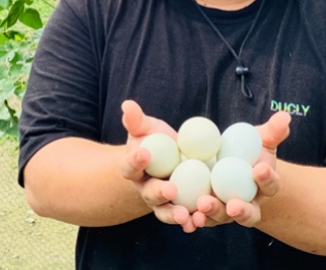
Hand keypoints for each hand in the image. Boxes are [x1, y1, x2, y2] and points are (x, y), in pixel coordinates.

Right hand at [119, 100, 201, 232]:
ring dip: (175, 214)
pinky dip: (191, 221)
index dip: (135, 160)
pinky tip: (198, 221)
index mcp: (133, 168)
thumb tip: (127, 104)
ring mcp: (161, 202)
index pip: (130, 165)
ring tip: (185, 216)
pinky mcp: (179, 207)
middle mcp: (145, 188)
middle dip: (159, 192)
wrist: (166, 160)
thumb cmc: (153, 141)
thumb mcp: (145, 128)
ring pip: (165, 211)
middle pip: (149, 193)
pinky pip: (184, 217)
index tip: (144, 152)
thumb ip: (135, 119)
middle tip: (171, 189)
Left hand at [192, 111, 290, 228]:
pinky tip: (188, 216)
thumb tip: (285, 116)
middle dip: (241, 210)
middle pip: (248, 212)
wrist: (231, 164)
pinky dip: (195, 219)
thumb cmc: (249, 150)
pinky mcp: (209, 211)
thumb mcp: (261, 138)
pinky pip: (203, 217)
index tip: (259, 169)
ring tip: (203, 205)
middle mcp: (249, 203)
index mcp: (265, 185)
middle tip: (232, 205)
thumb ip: (273, 130)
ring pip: (223, 216)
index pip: (270, 184)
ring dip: (214, 213)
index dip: (267, 178)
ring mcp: (227, 209)